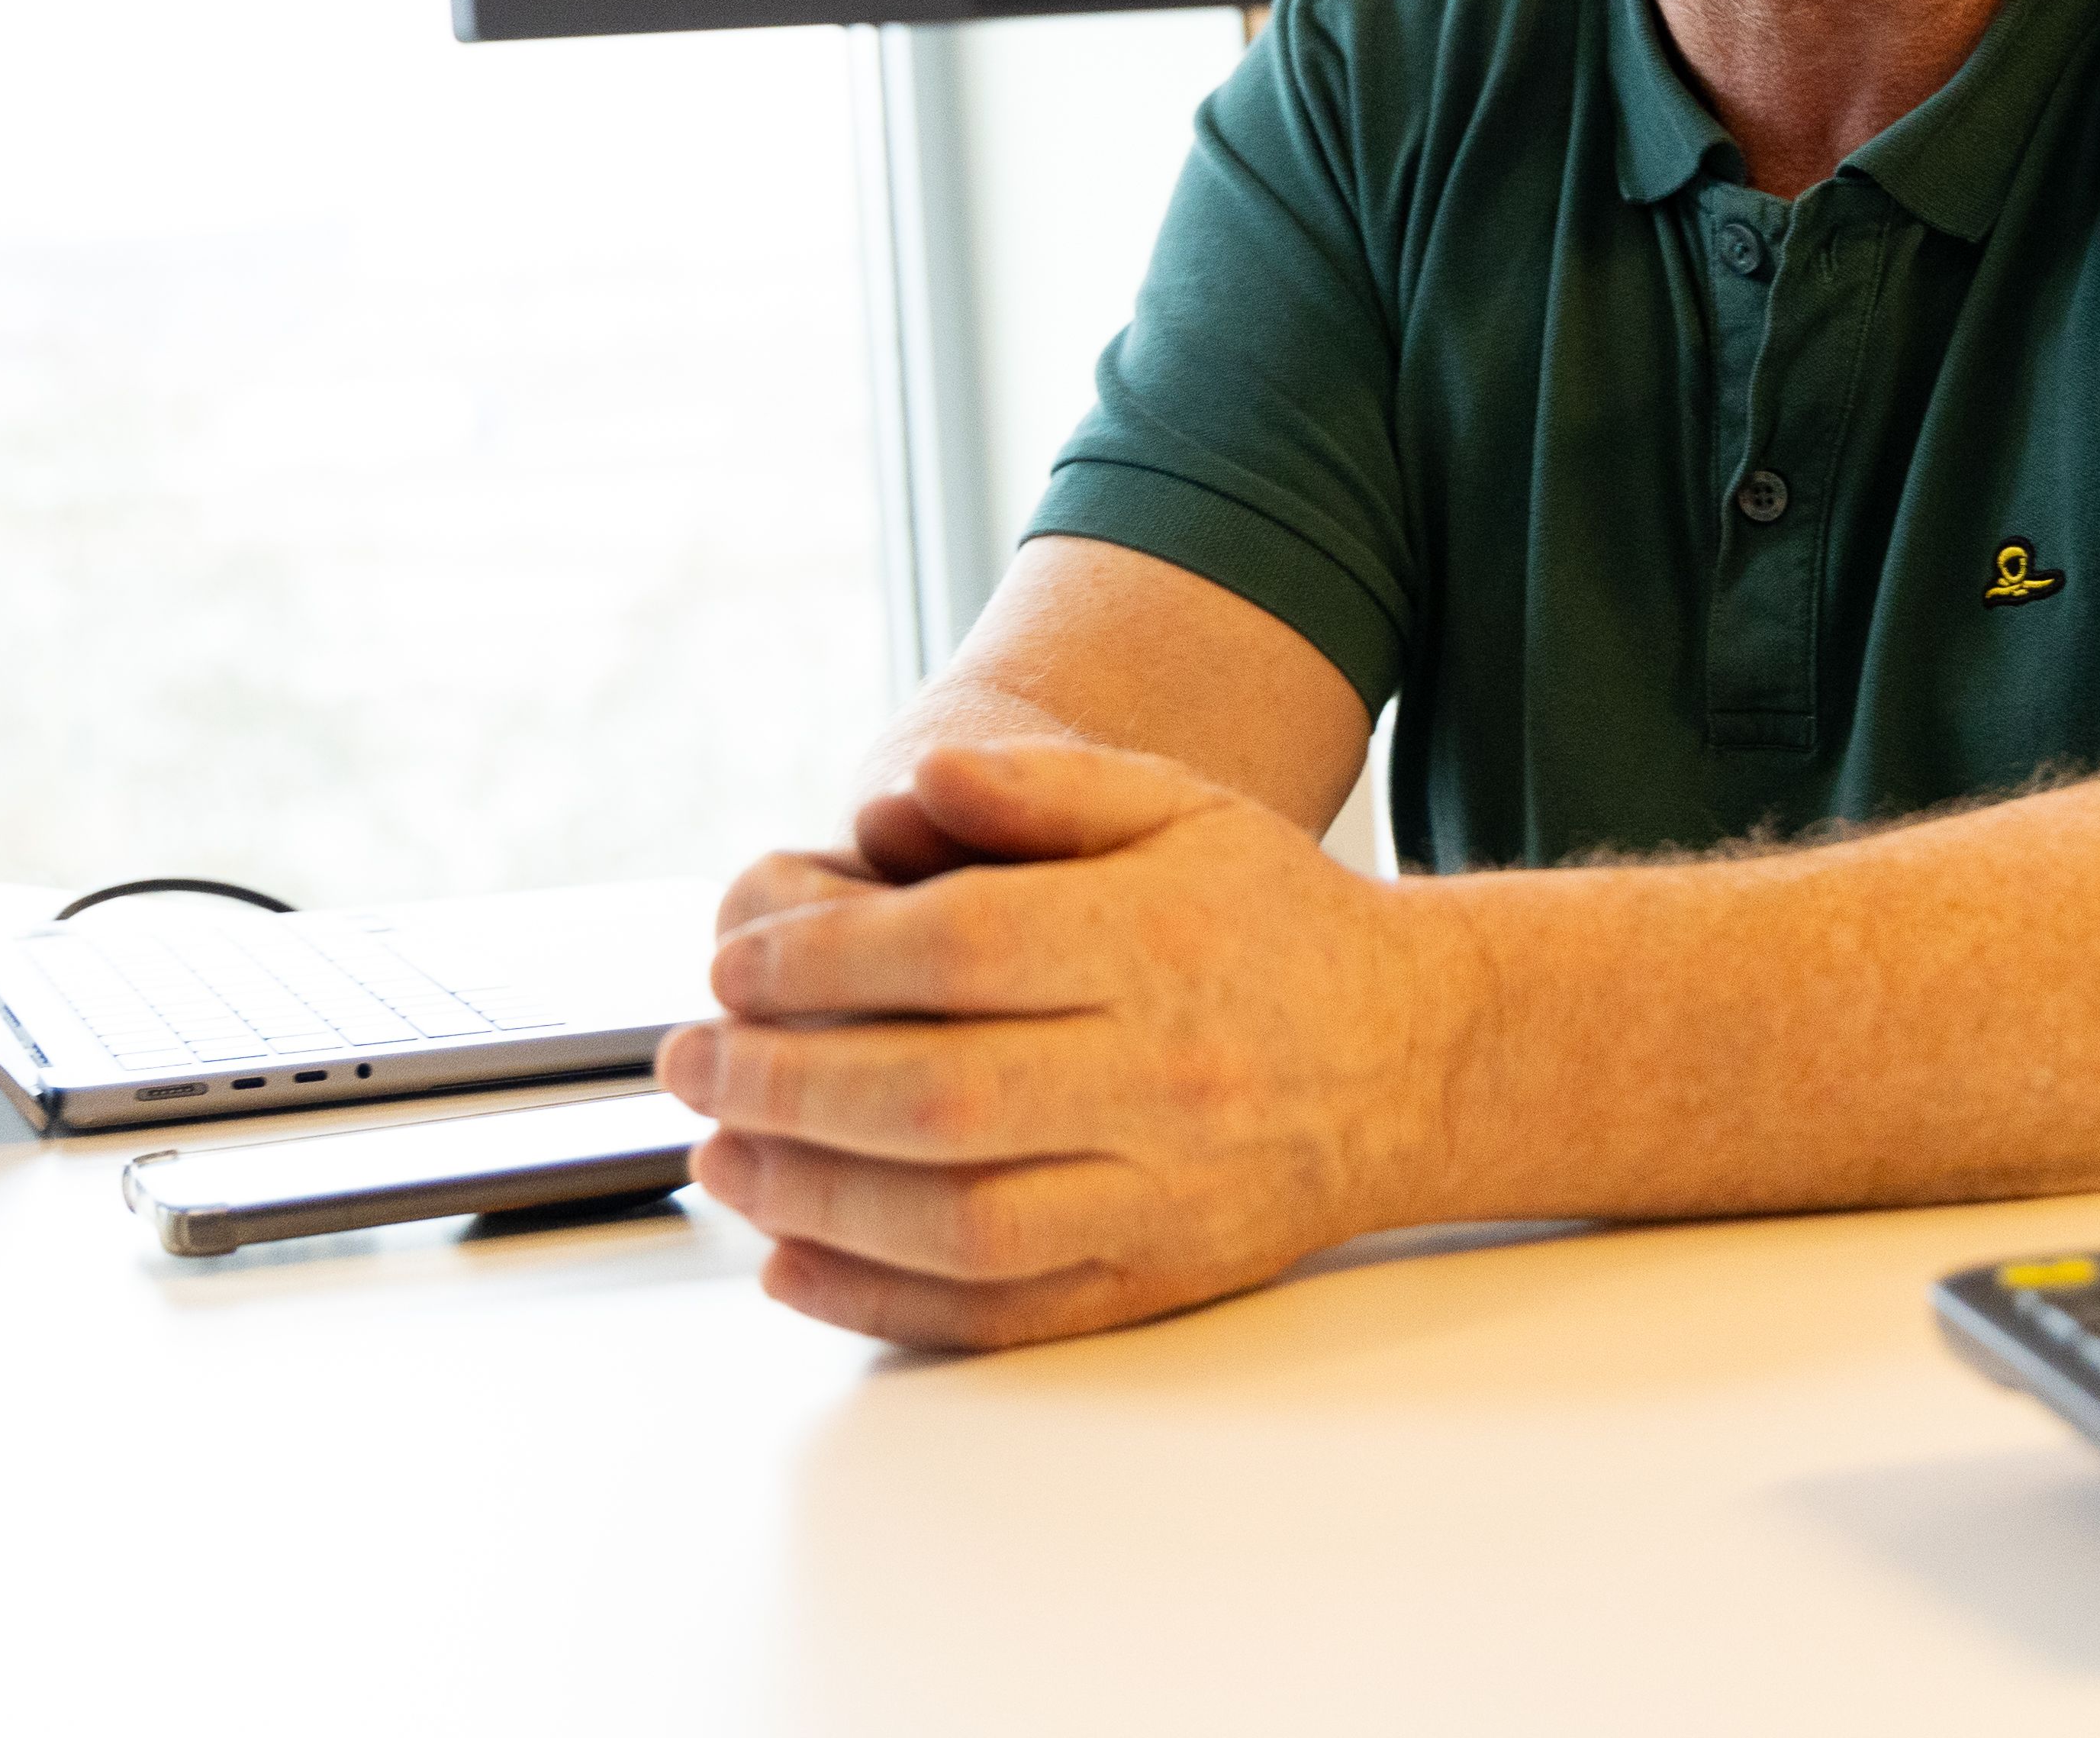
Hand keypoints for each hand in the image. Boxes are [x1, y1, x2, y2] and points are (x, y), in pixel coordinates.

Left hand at [656, 740, 1482, 1349]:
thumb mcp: (1176, 808)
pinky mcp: (1155, 1277)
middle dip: (780, 1081)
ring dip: (809, 1196)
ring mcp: (1162, 1190)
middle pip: (934, 1095)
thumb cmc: (1269, 920)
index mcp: (1158, 942)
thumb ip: (1036, 788)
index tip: (734, 964)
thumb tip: (900, 792)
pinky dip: (879, 1300)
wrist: (1412, 1055)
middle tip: (687, 1060)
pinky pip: (1000, 1312)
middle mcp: (1164, 1073)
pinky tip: (791, 1261)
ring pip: (956, 1219)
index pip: (956, 950)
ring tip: (720, 1151)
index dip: (820, 958)